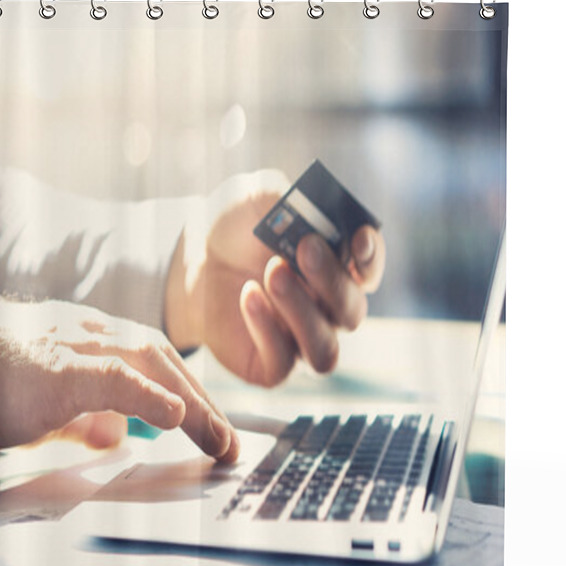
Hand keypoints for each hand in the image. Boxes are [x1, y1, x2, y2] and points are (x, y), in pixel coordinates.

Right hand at [0, 287, 238, 462]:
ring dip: (193, 407)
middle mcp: (97, 335)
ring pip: (153, 369)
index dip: (190, 398)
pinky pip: (116, 379)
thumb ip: (86, 417)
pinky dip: (149, 397)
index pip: (158, 367)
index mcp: (96, 341)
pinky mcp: (61, 368)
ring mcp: (80, 346)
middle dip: (205, 407)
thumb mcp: (51, 401)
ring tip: (220, 442)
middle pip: (167, 367)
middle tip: (230, 445)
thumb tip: (115, 436)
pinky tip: (177, 416)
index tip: (214, 429)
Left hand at [165, 170, 385, 385]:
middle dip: (332, 279)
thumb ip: (285, 199)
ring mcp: (302, 342)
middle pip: (351, 311)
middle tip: (305, 247)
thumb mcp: (256, 200)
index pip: (369, 270)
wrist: (195, 266)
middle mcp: (329, 311)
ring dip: (303, 312)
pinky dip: (267, 330)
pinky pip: (282, 363)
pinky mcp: (272, 366)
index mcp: (339, 269)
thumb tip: (307, 208)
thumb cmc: (237, 232)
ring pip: (324, 349)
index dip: (370, 258)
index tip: (358, 237)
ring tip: (274, 273)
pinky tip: (248, 296)